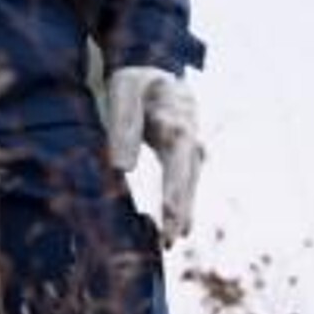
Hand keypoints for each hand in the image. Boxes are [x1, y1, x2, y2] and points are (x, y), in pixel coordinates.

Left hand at [104, 67, 202, 243]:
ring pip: (188, 186)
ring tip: (172, 241)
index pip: (177, 161)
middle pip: (186, 179)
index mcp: (176, 122)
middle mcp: (189, 139)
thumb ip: (124, 124)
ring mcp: (191, 148)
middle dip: (180, 210)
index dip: (175, 189)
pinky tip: (178, 229)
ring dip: (183, 214)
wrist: (157, 72)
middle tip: (171, 240)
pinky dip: (182, 206)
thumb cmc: (136, 80)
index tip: (170, 213)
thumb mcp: (123, 90)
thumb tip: (122, 168)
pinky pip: (185, 184)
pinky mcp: (184, 157)